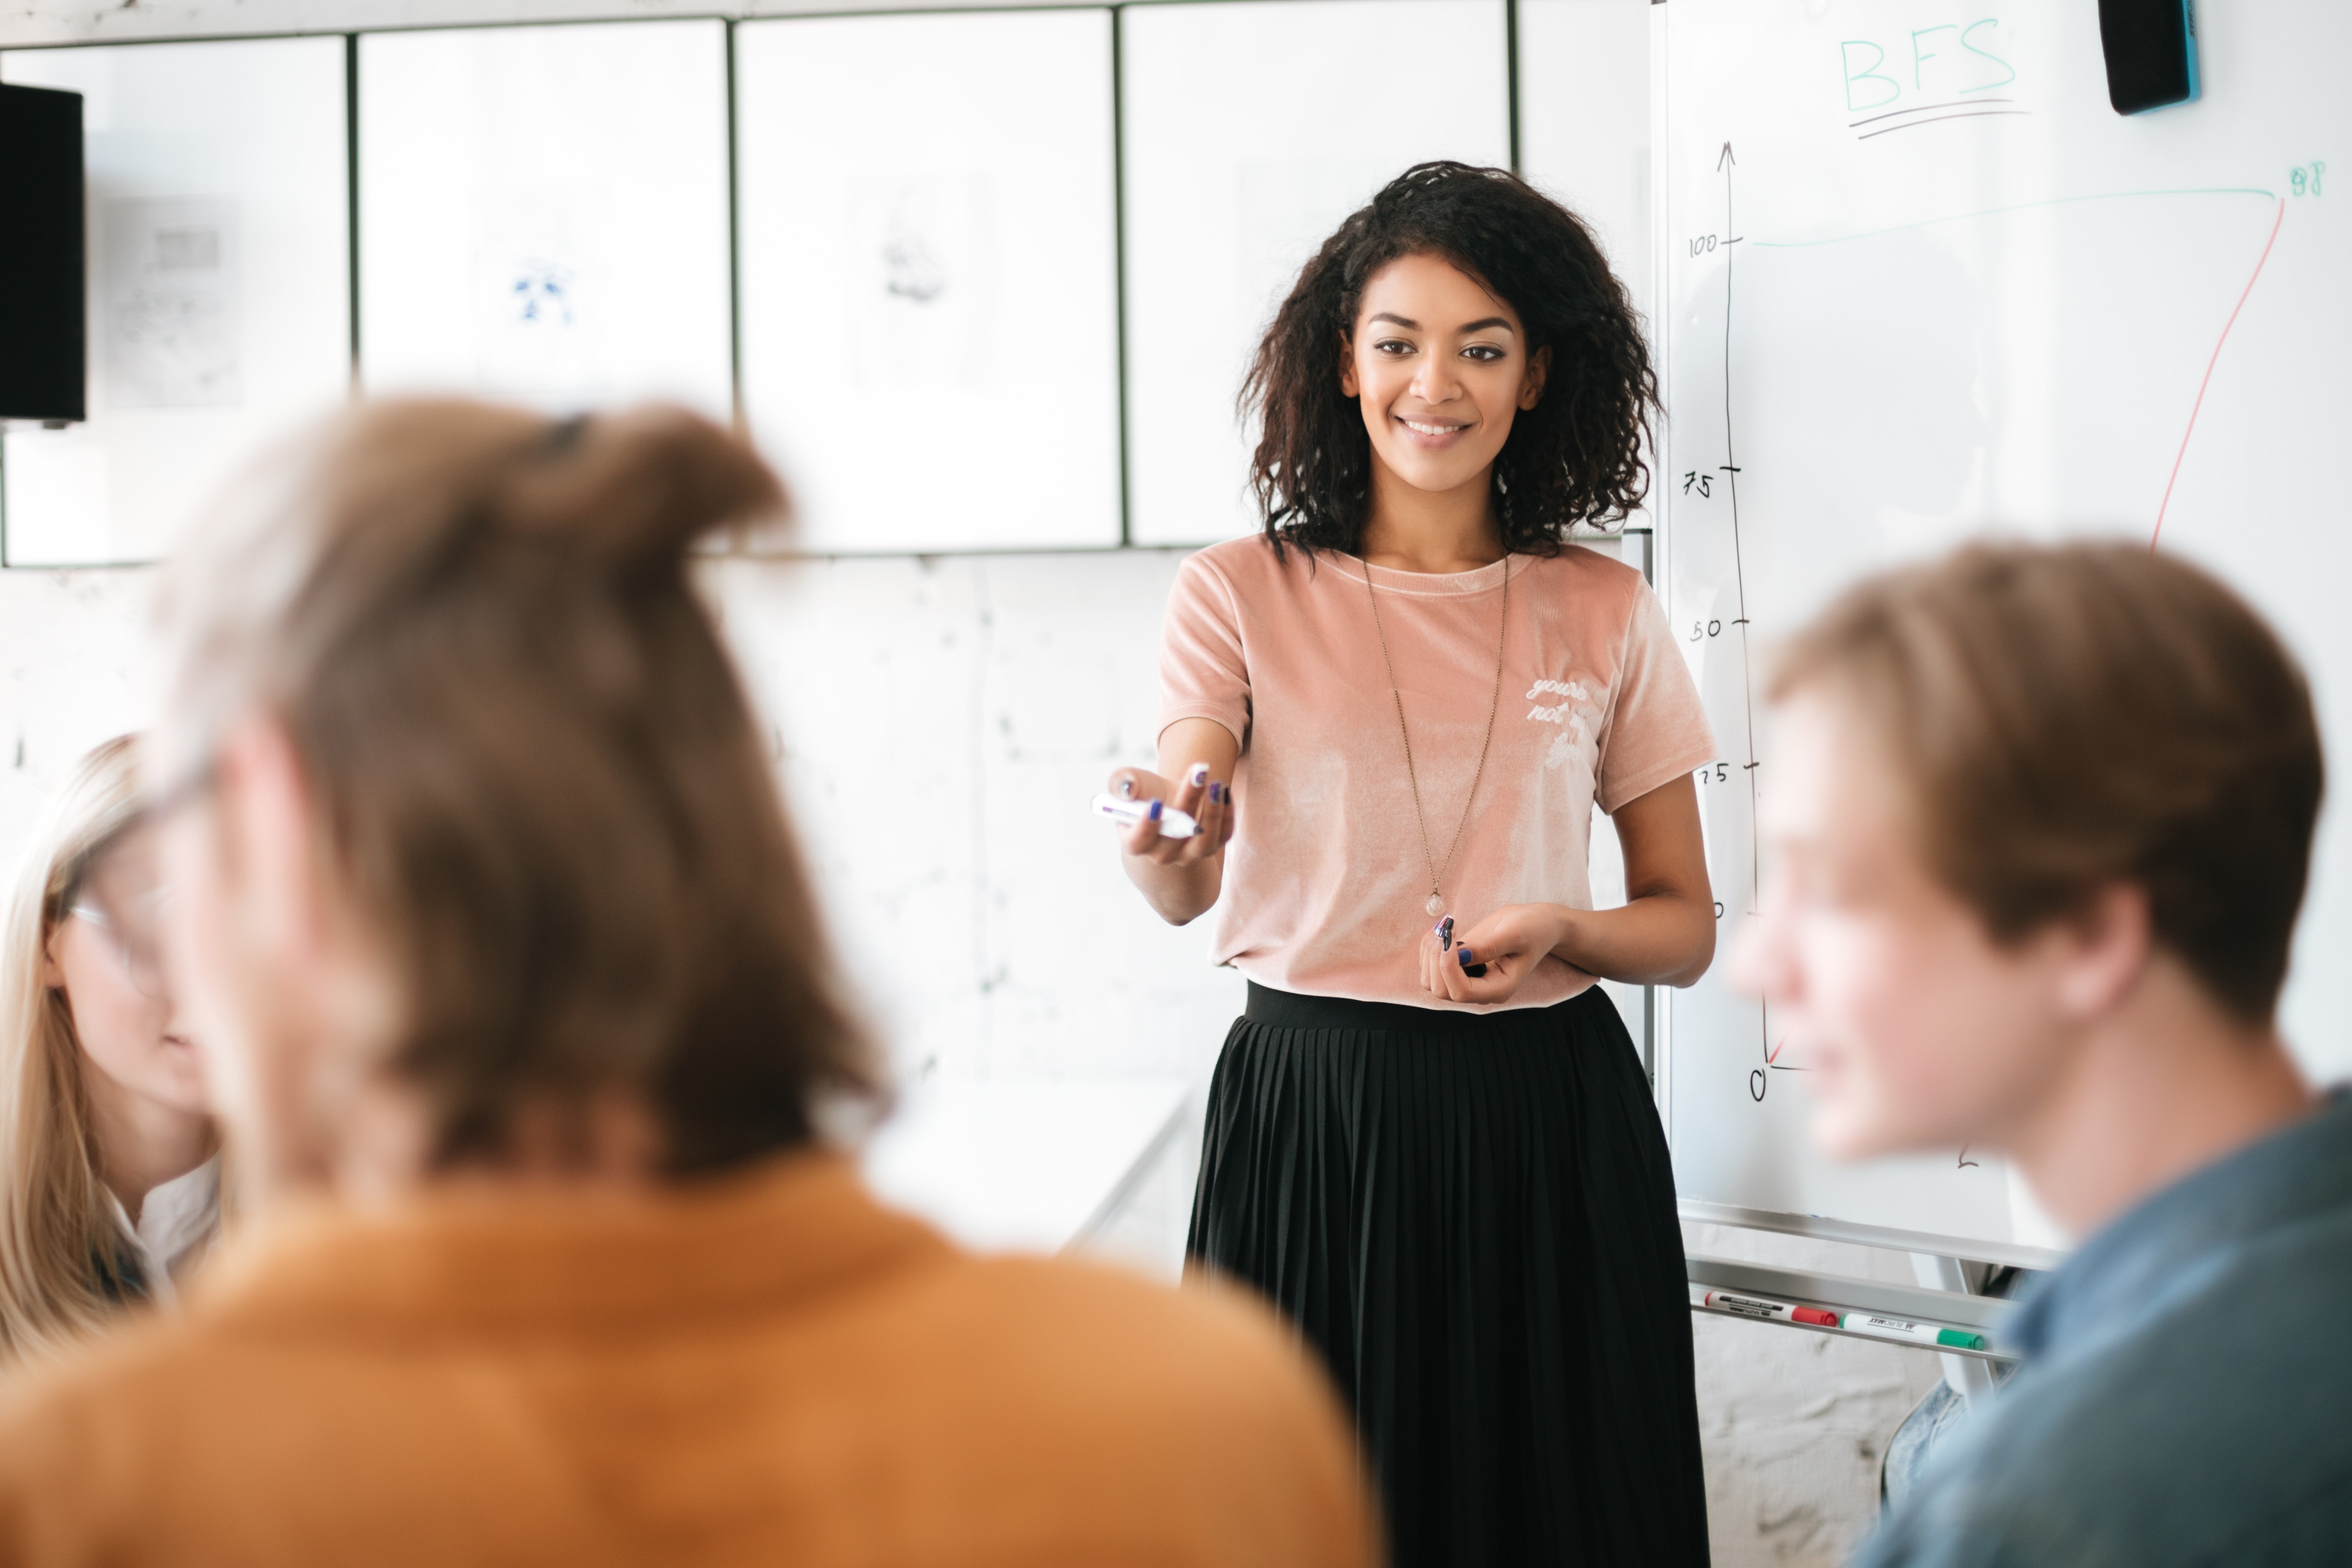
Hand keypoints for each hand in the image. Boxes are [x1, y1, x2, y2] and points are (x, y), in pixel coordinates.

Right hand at [1106, 760, 1235, 866]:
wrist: (1170, 802)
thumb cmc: (1146, 793)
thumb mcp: (1130, 784)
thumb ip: (1122, 783)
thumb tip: (1127, 786)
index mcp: (1137, 842)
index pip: (1138, 842)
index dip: (1145, 827)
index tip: (1155, 804)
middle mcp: (1163, 853)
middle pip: (1176, 835)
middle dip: (1188, 801)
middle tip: (1197, 773)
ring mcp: (1188, 854)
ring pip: (1203, 841)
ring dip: (1211, 812)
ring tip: (1216, 784)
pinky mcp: (1211, 845)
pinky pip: (1222, 836)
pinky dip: (1227, 815)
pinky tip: (1224, 791)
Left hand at [1419, 904, 1567, 1004]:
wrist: (1537, 923)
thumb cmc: (1533, 929)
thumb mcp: (1515, 934)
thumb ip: (1488, 947)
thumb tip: (1459, 955)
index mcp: (1498, 989)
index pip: (1462, 992)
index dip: (1448, 968)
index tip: (1449, 939)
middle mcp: (1480, 989)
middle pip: (1442, 990)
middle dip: (1436, 960)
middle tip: (1446, 930)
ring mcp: (1468, 979)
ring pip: (1431, 981)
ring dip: (1429, 953)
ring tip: (1444, 927)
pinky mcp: (1459, 966)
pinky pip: (1431, 967)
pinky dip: (1429, 948)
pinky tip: (1443, 930)